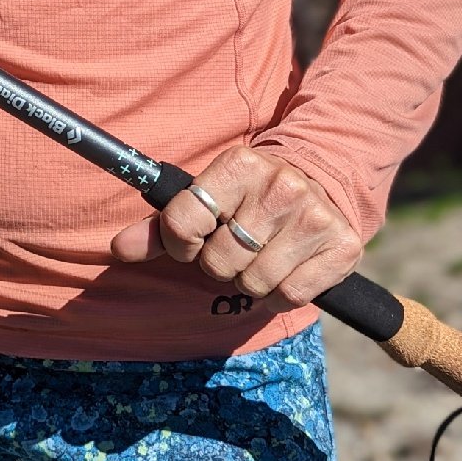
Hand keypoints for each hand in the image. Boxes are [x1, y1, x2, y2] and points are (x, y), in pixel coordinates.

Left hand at [110, 147, 362, 306]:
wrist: (322, 179)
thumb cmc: (248, 196)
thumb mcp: (207, 197)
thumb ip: (162, 225)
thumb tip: (119, 248)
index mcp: (239, 164)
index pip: (182, 222)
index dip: (181, 243)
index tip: (194, 240)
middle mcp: (280, 186)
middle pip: (218, 262)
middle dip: (220, 264)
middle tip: (237, 246)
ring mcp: (314, 217)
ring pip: (253, 284)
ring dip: (250, 281)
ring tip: (262, 255)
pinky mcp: (342, 248)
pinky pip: (289, 297)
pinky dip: (280, 294)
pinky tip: (286, 269)